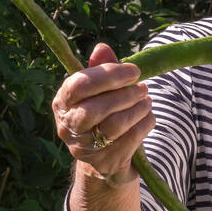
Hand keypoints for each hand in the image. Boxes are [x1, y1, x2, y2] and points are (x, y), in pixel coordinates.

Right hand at [52, 42, 154, 181]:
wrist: (105, 158)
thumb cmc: (103, 115)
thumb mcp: (99, 91)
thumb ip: (101, 69)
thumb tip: (102, 49)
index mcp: (63, 102)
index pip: (78, 85)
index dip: (108, 75)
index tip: (133, 71)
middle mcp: (68, 126)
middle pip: (95, 109)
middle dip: (125, 96)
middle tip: (143, 89)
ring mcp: (85, 147)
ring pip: (114, 125)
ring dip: (138, 110)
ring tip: (147, 102)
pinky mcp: (105, 162)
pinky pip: (130, 140)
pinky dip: (144, 125)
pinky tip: (147, 117)